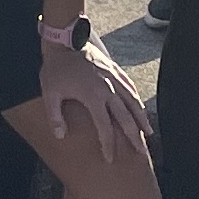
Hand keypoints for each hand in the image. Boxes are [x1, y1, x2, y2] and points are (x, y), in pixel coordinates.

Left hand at [35, 35, 153, 163]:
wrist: (65, 39)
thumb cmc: (56, 68)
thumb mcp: (50, 93)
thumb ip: (55, 116)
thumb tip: (60, 136)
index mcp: (93, 97)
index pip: (105, 128)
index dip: (108, 145)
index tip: (110, 158)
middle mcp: (108, 89)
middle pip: (126, 118)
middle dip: (134, 137)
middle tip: (142, 153)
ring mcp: (114, 78)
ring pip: (133, 102)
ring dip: (142, 119)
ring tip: (148, 133)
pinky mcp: (115, 70)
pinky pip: (130, 87)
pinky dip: (137, 99)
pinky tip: (140, 107)